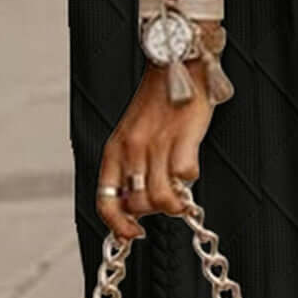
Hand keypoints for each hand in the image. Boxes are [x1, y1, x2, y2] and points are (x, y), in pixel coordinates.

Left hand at [96, 59, 214, 239]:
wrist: (176, 64)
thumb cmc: (159, 102)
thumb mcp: (133, 135)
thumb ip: (133, 167)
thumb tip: (140, 202)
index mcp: (114, 150)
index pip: (106, 201)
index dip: (119, 224)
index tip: (133, 234)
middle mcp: (132, 150)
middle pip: (138, 205)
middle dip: (155, 213)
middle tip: (168, 203)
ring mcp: (156, 144)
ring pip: (161, 198)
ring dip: (175, 205)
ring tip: (183, 197)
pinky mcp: (182, 138)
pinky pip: (186, 175)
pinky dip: (191, 180)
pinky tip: (191, 169)